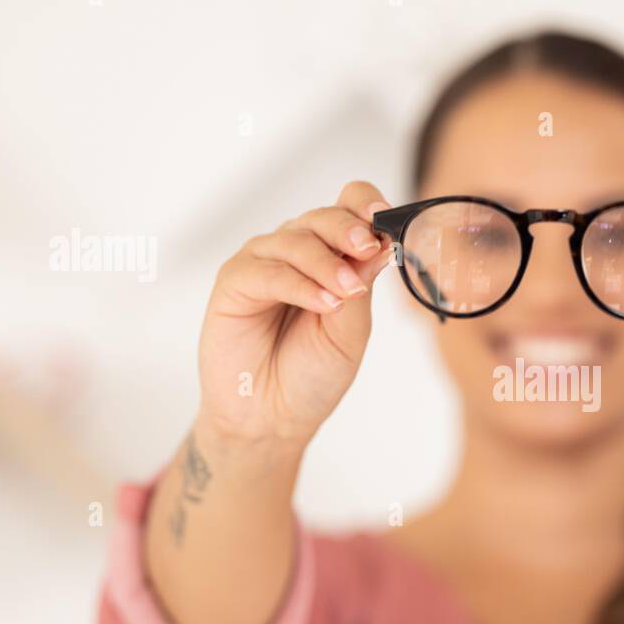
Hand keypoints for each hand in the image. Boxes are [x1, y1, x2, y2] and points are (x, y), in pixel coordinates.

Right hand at [197, 181, 396, 445]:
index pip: (349, 207)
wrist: (273, 417)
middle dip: (350, 229)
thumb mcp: (352, 331)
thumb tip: (382, 242)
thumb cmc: (313, 373)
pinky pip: (268, 271)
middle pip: (324, 217)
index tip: (389, 219)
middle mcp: (297, 252)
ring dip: (327, 264)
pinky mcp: (234, 282)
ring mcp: (263, 263)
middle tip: (368, 249)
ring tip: (347, 294)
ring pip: (297, 240)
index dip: (368, 206)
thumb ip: (362, 285)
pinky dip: (299, 284)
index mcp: (331, 255)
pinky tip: (323, 303)